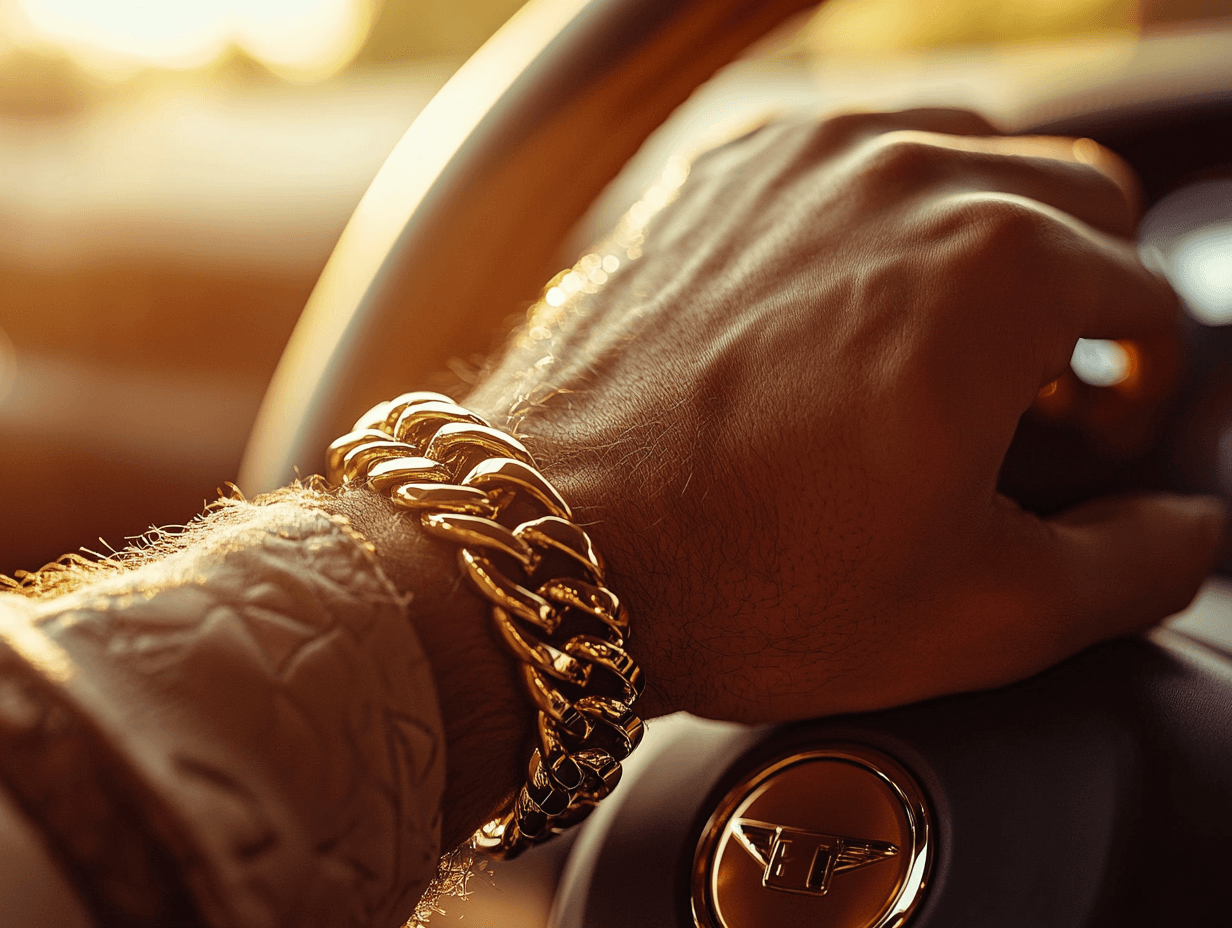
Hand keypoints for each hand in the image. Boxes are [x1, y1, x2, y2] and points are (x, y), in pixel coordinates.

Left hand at [467, 108, 1224, 724]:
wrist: (555, 542)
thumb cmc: (751, 578)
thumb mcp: (982, 612)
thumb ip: (1133, 566)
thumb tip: (1190, 527)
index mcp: (999, 267)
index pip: (1143, 297)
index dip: (1136, 384)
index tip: (1090, 441)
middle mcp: (904, 176)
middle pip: (1076, 199)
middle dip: (1085, 293)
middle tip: (1033, 392)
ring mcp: (801, 161)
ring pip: (964, 151)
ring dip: (993, 231)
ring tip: (951, 334)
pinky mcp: (718, 176)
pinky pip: (846, 154)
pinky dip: (881, 208)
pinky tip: (851, 291)